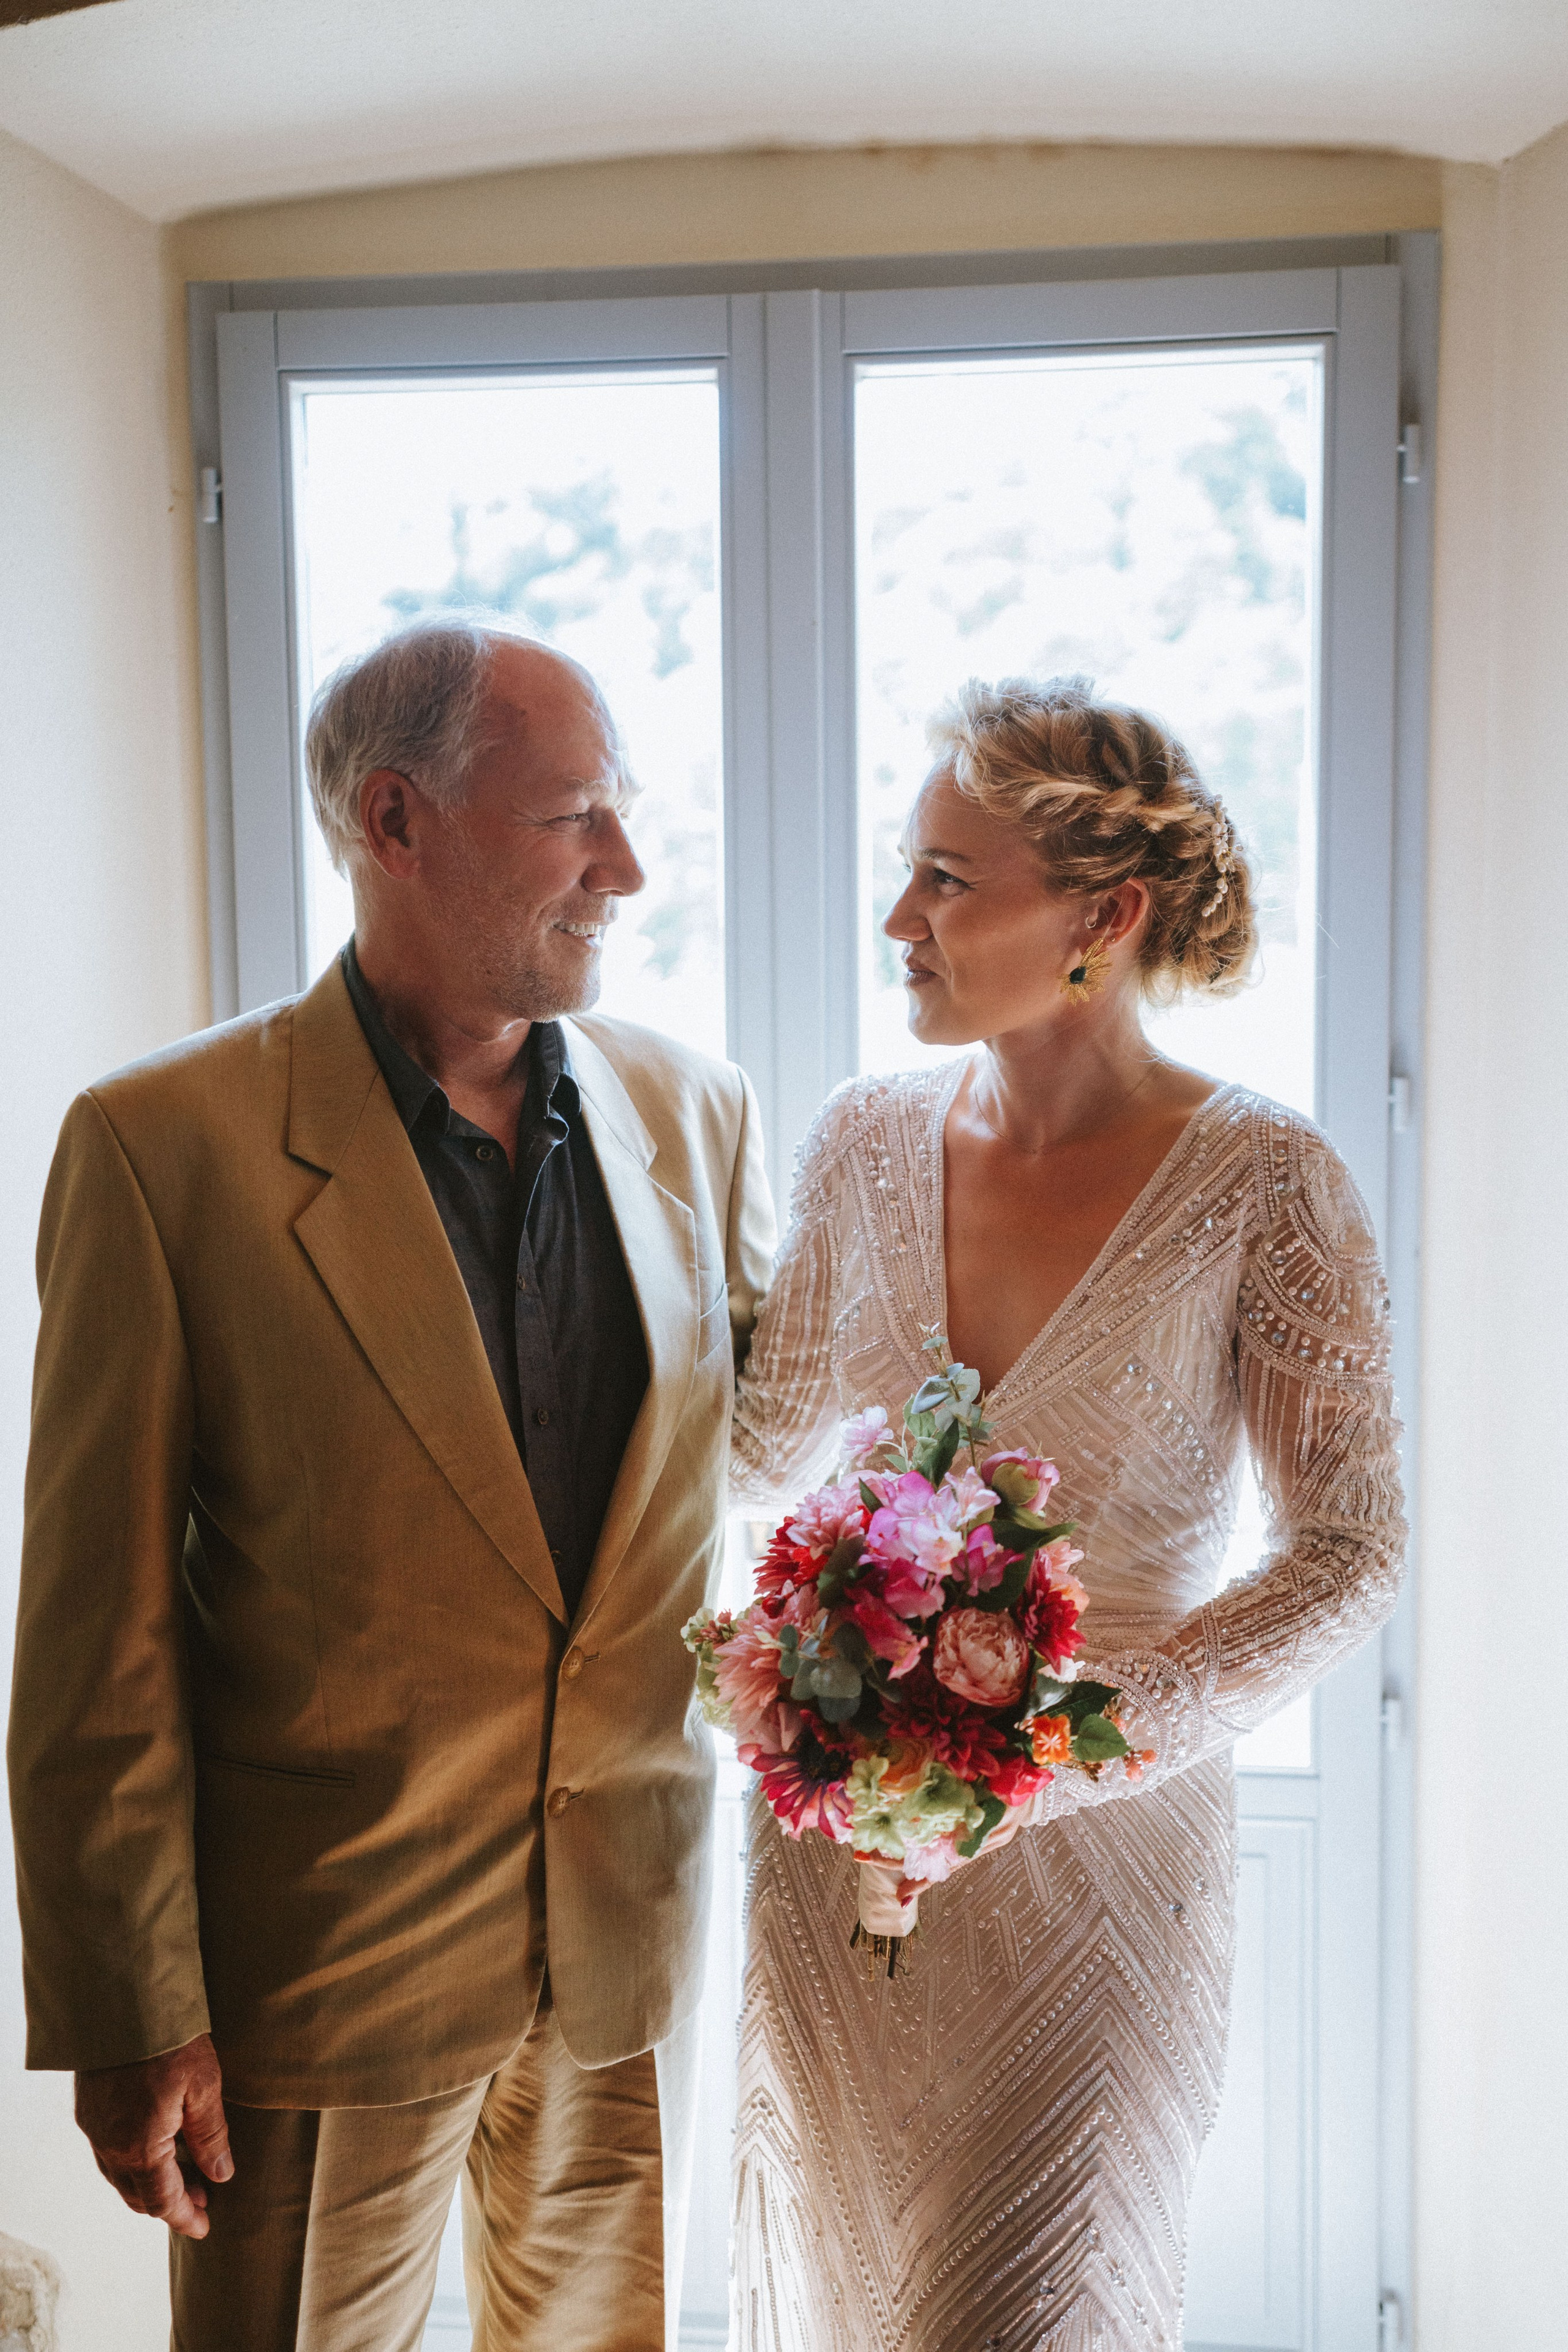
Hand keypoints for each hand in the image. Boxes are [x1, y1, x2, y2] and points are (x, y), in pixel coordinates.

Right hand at [74, 2031, 232, 2237]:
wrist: (122, 2003)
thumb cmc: (169, 2042)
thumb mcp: (204, 2085)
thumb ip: (211, 2136)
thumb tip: (221, 2175)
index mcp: (141, 2149)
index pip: (163, 2201)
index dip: (186, 2218)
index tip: (204, 2228)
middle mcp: (111, 2147)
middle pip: (138, 2195)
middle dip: (169, 2203)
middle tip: (201, 2198)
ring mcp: (95, 2129)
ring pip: (120, 2176)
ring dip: (149, 2184)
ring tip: (183, 2175)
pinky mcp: (88, 2110)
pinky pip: (109, 2153)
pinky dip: (133, 2162)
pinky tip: (155, 2146)